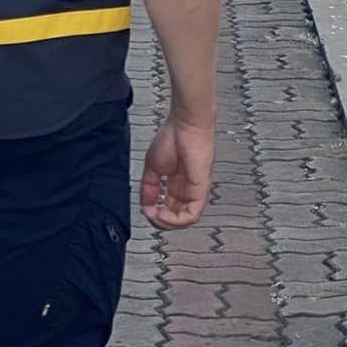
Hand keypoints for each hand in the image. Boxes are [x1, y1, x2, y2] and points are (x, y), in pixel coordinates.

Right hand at [139, 113, 214, 229]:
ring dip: (168, 223)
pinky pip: (192, 214)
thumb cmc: (172, 136)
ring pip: (186, 220)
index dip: (157, 213)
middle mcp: (187, 189)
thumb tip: (145, 206)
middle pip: (177, 217)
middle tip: (151, 217)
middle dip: (162, 222)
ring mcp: (195, 190)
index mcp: (177, 183)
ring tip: (156, 216)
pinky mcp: (201, 189)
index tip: (146, 210)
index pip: (169, 208)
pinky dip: (176, 220)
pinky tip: (163, 214)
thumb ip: (149, 188)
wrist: (185, 123)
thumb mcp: (153, 167)